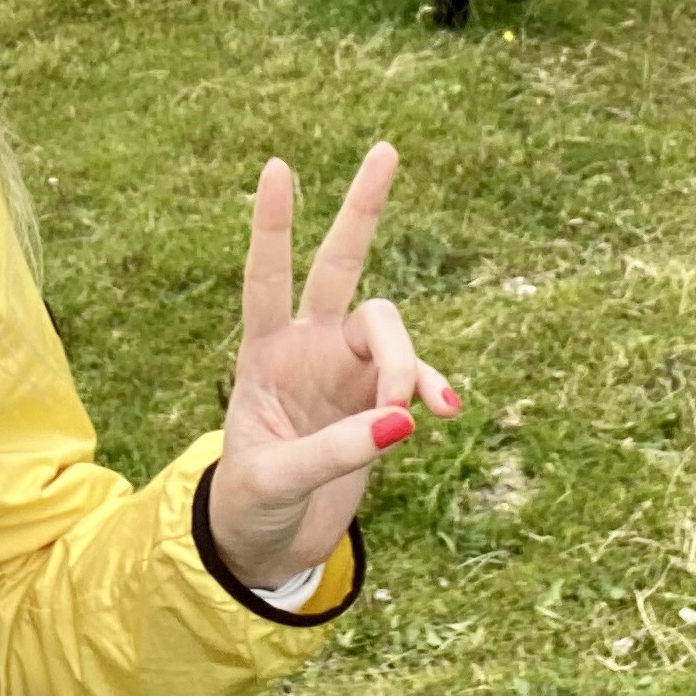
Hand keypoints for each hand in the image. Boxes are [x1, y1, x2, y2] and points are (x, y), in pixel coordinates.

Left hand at [204, 145, 458, 594]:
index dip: (272, 225)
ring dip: (402, 362)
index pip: (265, 277)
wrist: (267, 545)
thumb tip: (401, 420)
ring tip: (408, 413)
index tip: (277, 167)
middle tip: (385, 149)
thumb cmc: (250, 505)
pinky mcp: (377, 404)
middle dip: (362, 210)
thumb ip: (334, 449)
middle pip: (338, 265)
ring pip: (388, 329)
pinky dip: (429, 388)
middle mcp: (307, 347)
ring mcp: (345, 371)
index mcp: (262, 352)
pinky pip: (415, 382)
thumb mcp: (274, 479)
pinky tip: (444, 408)